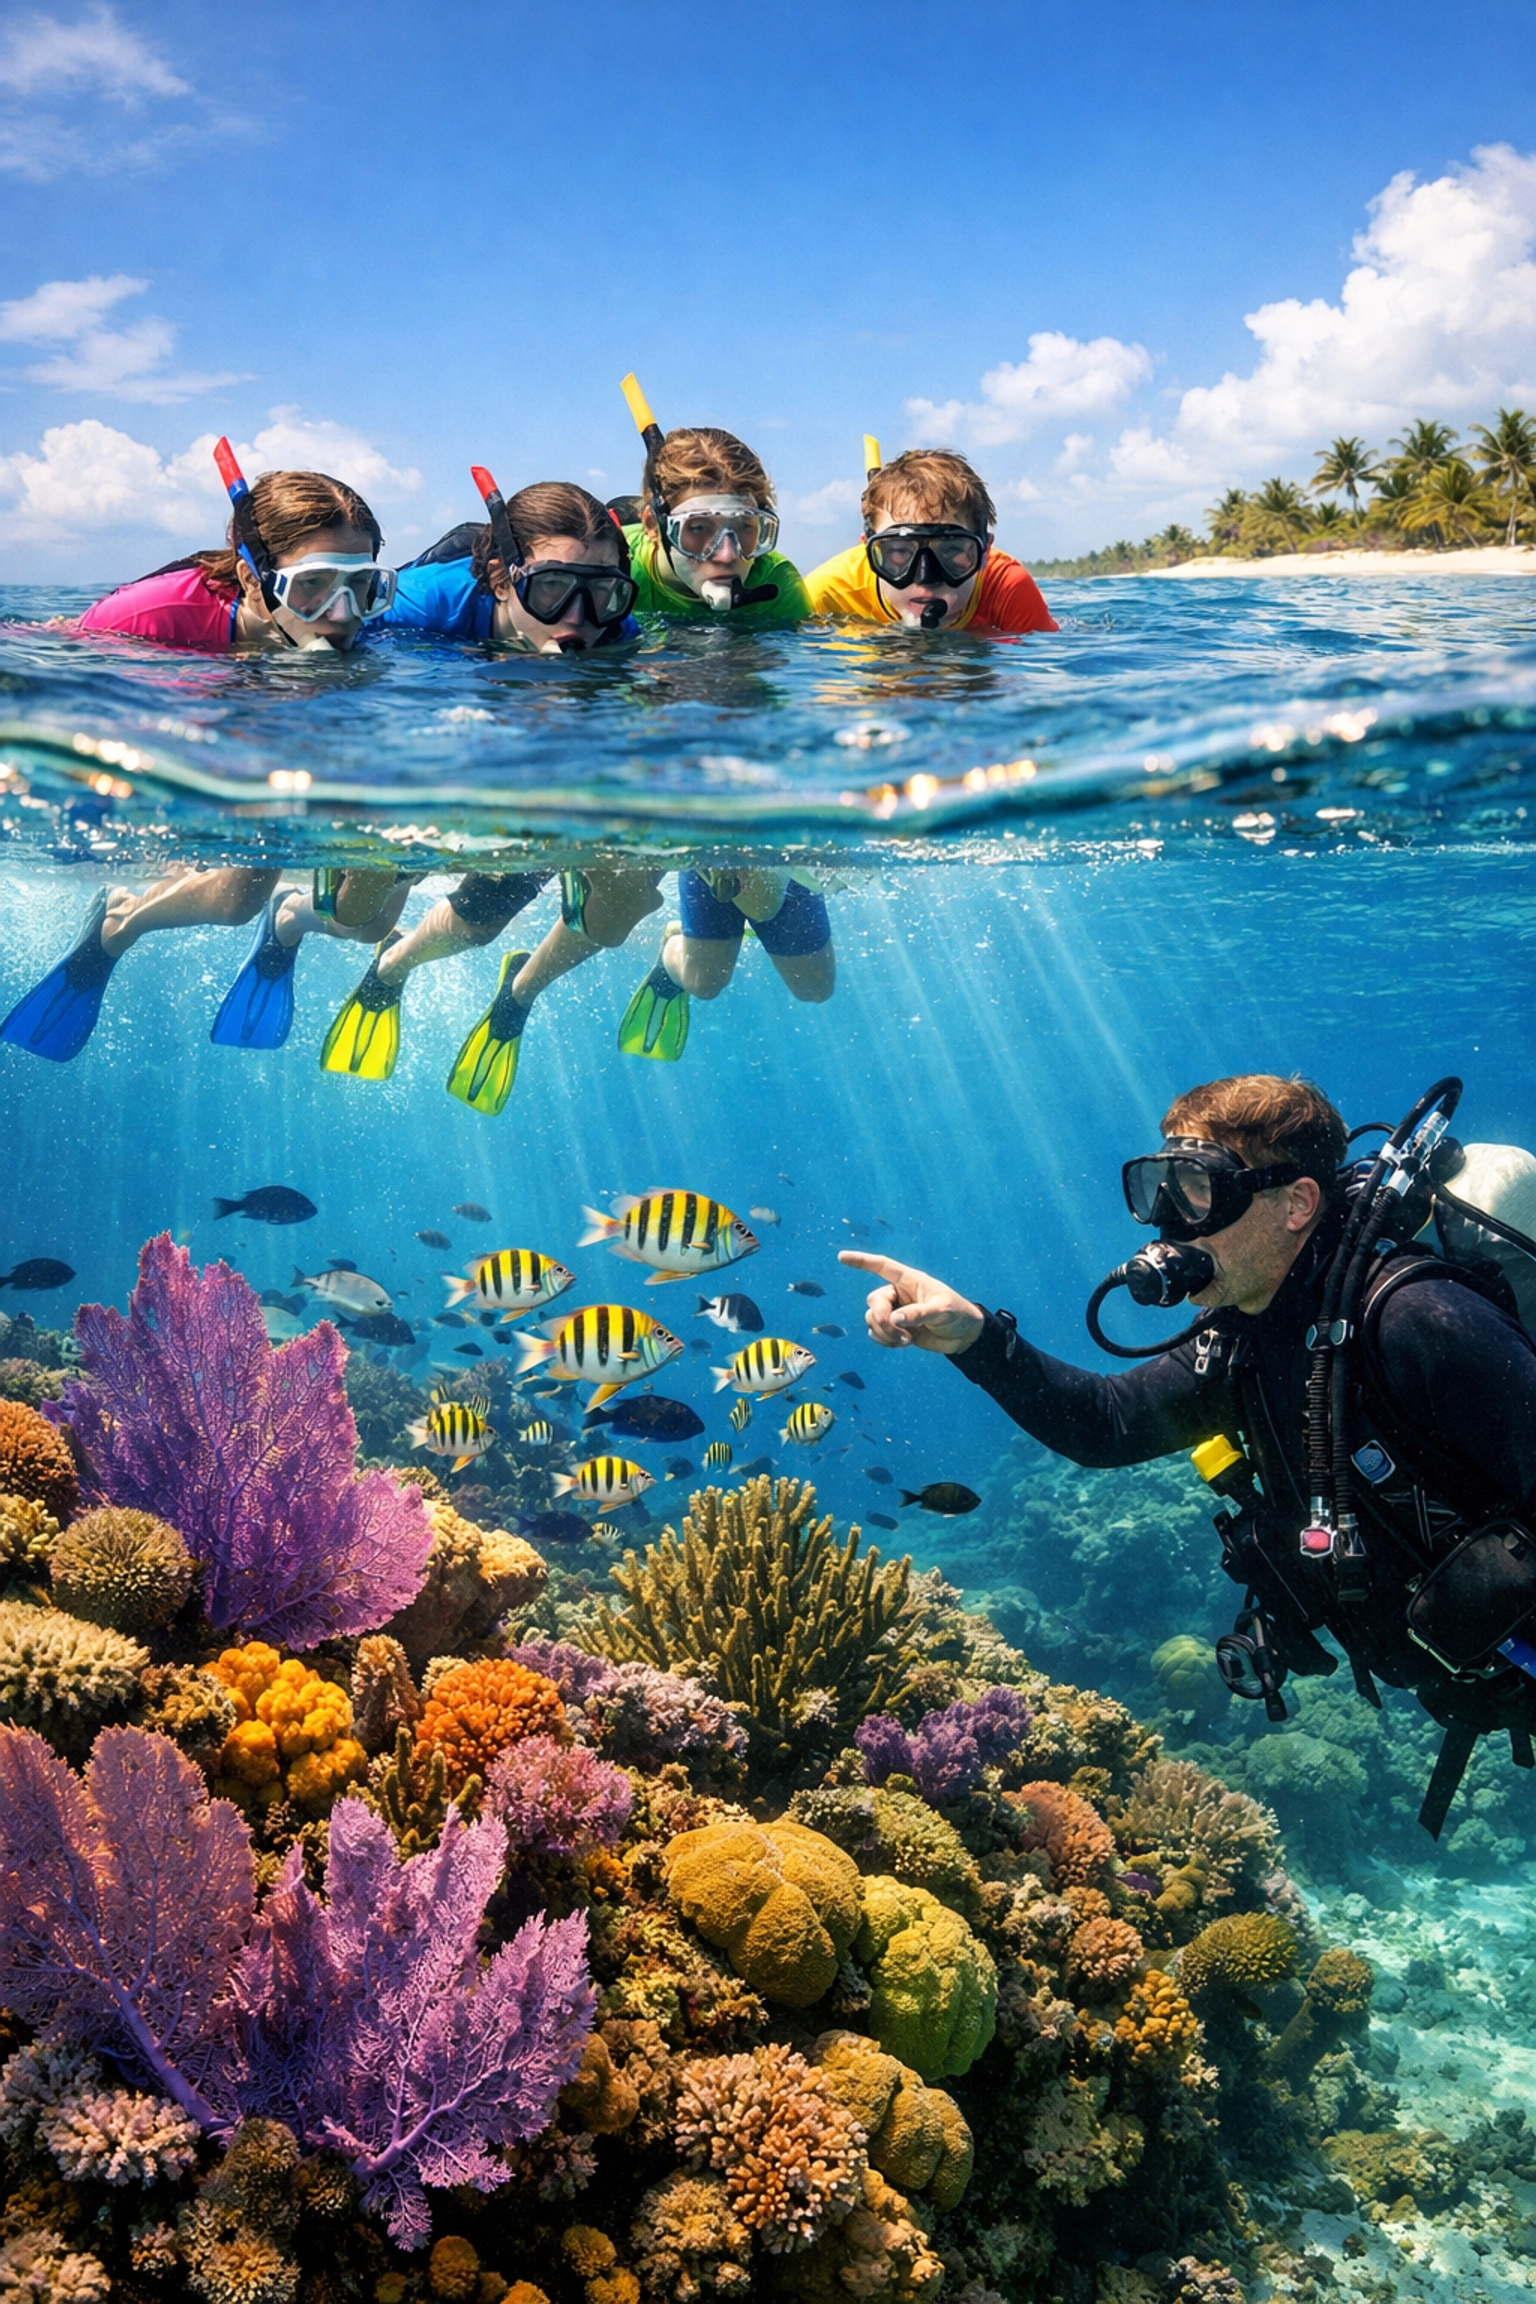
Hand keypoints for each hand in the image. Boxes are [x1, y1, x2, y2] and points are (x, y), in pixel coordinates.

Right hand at [838, 1251, 984, 1355]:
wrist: (963, 1335)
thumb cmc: (957, 1314)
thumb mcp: (942, 1311)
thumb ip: (918, 1314)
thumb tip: (894, 1318)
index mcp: (910, 1281)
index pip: (882, 1266)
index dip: (862, 1261)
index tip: (842, 1257)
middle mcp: (899, 1294)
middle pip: (874, 1301)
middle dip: (882, 1319)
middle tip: (901, 1334)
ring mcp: (896, 1312)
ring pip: (872, 1318)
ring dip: (885, 1333)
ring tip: (907, 1342)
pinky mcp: (896, 1329)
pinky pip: (876, 1333)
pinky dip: (885, 1341)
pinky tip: (903, 1344)